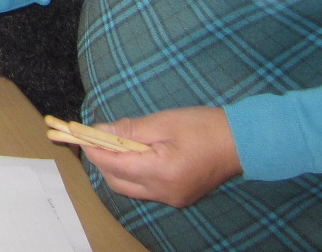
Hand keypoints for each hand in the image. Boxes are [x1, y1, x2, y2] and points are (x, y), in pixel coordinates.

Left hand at [85, 107, 241, 207]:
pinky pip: (147, 189)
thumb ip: (129, 130)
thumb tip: (100, 132)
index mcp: (161, 173)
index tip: (78, 134)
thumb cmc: (204, 127)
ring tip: (115, 143)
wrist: (243, 142)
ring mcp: (173, 198)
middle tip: (95, 137)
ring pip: (131, 188)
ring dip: (117, 168)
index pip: (114, 166)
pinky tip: (136, 154)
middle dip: (102, 161)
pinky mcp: (180, 196)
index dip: (93, 150)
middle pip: (118, 182)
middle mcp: (165, 192)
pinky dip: (134, 173)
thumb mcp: (163, 122)